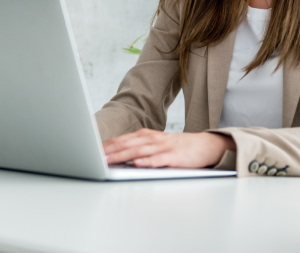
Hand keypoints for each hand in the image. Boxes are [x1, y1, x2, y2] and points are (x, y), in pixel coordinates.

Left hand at [103, 129, 236, 168]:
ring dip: (123, 156)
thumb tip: (119, 157)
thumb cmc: (179, 148)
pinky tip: (137, 164)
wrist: (206, 145)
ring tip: (108, 161)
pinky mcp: (175, 157)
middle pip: (128, 144)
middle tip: (94, 156)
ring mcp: (164, 147)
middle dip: (110, 151)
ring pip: (140, 151)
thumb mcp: (158, 145)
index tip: (92, 151)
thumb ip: (140, 149)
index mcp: (148, 136)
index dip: (108, 145)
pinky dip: (147, 161)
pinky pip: (159, 159)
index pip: (123, 140)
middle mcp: (154, 139)